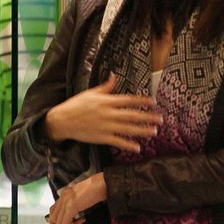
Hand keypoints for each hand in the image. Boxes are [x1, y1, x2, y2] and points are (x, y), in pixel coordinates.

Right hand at [45, 73, 162, 152]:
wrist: (62, 120)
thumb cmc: (76, 105)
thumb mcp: (91, 93)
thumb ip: (105, 87)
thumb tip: (114, 75)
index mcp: (106, 101)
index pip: (128, 100)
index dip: (142, 101)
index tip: (153, 102)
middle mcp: (108, 113)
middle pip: (132, 115)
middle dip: (147, 117)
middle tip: (160, 119)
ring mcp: (106, 126)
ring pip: (128, 129)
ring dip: (142, 131)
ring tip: (154, 132)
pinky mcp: (102, 137)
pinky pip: (118, 142)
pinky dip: (128, 145)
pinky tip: (137, 148)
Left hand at [47, 173, 106, 223]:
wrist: (100, 184)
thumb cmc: (96, 189)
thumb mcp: (81, 196)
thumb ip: (75, 203)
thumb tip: (74, 215)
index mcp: (65, 194)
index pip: (53, 209)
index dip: (53, 221)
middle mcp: (63, 197)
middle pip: (53, 217)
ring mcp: (66, 202)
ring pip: (59, 221)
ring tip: (79, 222)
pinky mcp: (71, 206)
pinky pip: (65, 222)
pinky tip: (82, 220)